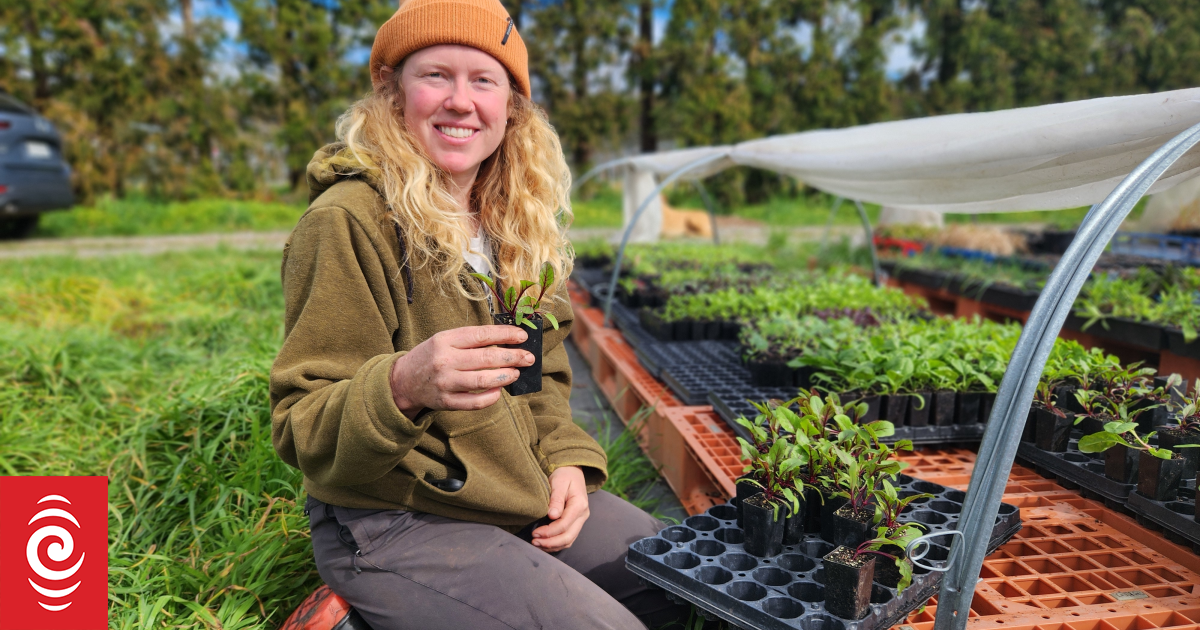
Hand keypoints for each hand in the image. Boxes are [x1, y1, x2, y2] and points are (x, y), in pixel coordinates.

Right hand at [389, 325, 535, 417]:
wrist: (402, 381)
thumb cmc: (430, 357)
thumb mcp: (444, 340)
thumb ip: (470, 341)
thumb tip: (504, 342)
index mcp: (445, 340)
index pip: (481, 335)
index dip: (505, 335)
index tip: (522, 336)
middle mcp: (445, 360)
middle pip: (486, 358)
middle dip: (513, 357)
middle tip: (528, 358)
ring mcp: (445, 383)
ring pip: (483, 380)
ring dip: (505, 377)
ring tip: (516, 374)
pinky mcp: (446, 402)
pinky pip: (474, 402)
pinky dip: (490, 397)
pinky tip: (499, 391)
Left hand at [532, 466, 589, 551]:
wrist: (572, 471)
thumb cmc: (564, 475)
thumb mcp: (559, 482)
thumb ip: (556, 499)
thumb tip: (552, 515)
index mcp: (579, 505)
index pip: (564, 524)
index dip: (549, 532)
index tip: (535, 533)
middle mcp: (583, 515)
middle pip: (568, 537)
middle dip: (550, 542)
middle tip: (534, 542)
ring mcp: (580, 520)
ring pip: (568, 540)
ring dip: (553, 545)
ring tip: (537, 544)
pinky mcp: (575, 523)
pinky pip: (568, 538)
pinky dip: (556, 544)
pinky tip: (544, 543)